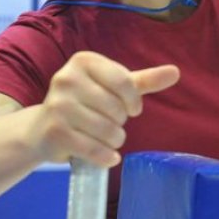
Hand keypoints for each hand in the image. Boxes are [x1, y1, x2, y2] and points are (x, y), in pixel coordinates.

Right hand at [28, 51, 179, 166]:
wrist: (42, 129)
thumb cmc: (86, 103)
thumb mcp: (115, 87)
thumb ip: (144, 80)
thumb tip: (176, 72)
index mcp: (84, 61)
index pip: (125, 82)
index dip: (134, 101)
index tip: (132, 109)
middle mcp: (66, 79)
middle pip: (117, 108)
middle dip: (121, 122)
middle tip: (109, 123)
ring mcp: (58, 106)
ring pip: (108, 130)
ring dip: (115, 140)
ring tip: (106, 137)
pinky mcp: (55, 133)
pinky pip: (94, 149)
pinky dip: (106, 156)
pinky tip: (107, 156)